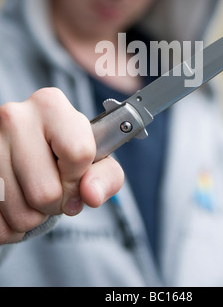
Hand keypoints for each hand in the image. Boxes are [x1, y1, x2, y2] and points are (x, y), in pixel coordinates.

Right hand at [0, 87, 123, 243]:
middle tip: (52, 190)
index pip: (79, 153)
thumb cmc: (63, 153)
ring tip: (32, 195)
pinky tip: (14, 205)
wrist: (24, 149)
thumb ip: (106, 176)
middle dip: (56, 204)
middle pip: (46, 192)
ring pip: (19, 212)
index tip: (74, 178)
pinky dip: (9, 225)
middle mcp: (15, 118)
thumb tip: (90, 194)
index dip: (80, 178)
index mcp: (50, 105)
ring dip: (31, 217)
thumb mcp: (94, 158)